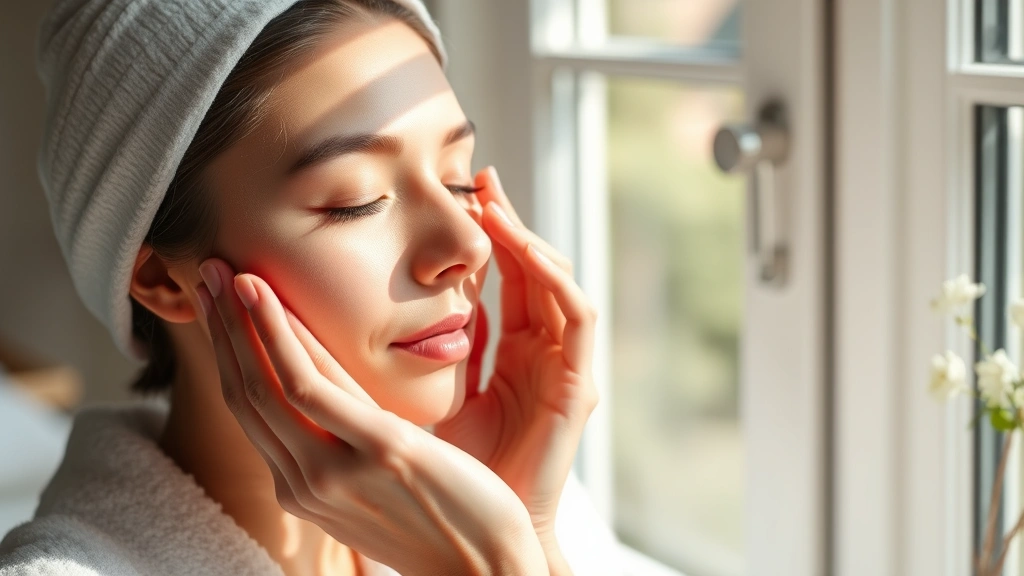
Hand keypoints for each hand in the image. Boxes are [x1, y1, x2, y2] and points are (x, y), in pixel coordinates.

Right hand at [195, 258, 548, 575]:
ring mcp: (335, 471)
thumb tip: (328, 394)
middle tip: (204, 271)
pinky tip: (263, 294)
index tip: (219, 306)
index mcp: (303, 489)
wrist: (488, 572)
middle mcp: (304, 483)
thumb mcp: (376, 480)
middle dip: (220, 329)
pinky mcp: (377, 452)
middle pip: (245, 393)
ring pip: (265, 383)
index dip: (231, 354)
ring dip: (238, 320)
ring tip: (224, 268)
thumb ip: (344, 441)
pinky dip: (278, 333)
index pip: (253, 412)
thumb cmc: (442, 523)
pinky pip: (310, 384)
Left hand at [434, 167, 599, 556]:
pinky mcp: (577, 384)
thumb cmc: (452, 474)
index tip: (453, 195)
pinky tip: (525, 248)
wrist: (482, 535)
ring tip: (495, 199)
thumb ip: (410, 356)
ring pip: (558, 282)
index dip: (484, 237)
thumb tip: (363, 318)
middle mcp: (541, 353)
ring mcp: (564, 366)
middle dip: (508, 223)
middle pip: (531, 270)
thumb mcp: (423, 400)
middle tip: (479, 179)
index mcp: (510, 354)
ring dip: (529, 238)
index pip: (501, 281)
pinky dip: (555, 277)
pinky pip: (578, 316)